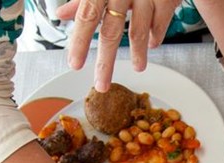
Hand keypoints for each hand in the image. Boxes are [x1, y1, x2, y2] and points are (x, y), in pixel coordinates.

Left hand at [58, 0, 182, 91]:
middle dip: (106, 62)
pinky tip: (152, 45)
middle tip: (101, 85)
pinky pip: (161, 23)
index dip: (79, 42)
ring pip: (140, 31)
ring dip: (138, 53)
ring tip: (137, 68)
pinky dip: (156, 36)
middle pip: (111, 32)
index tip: (74, 64)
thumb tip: (62, 15)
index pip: (86, 17)